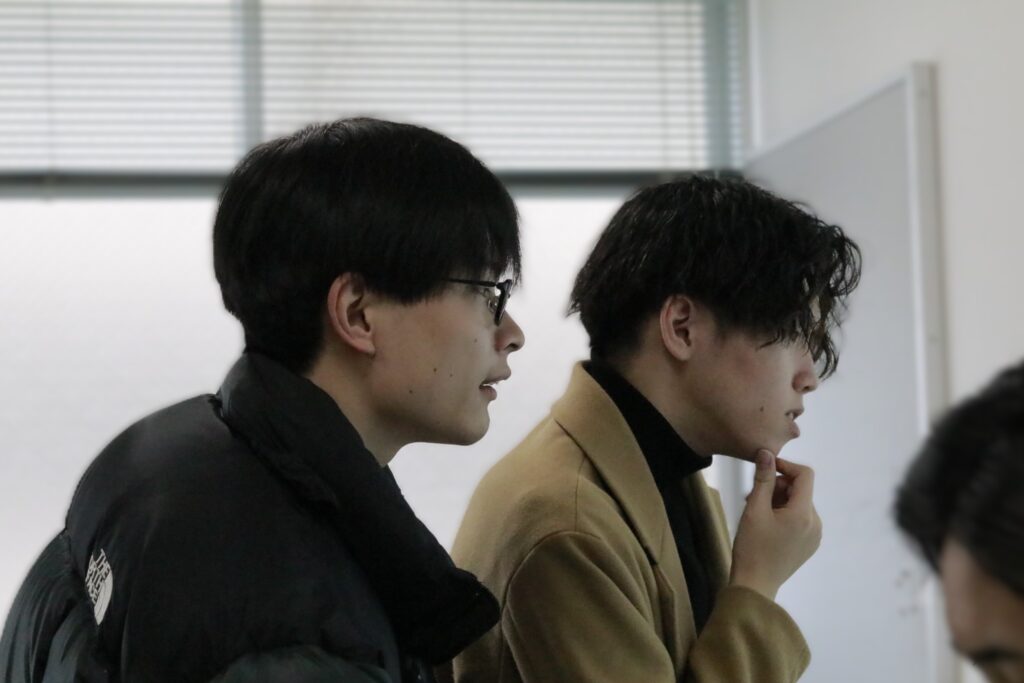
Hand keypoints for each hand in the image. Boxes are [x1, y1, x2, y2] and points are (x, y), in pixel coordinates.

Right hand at [729, 449, 821, 600]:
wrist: (755, 585)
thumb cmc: (752, 547)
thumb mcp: (754, 509)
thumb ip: (763, 479)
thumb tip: (767, 453)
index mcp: (804, 513)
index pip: (805, 475)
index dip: (785, 466)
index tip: (764, 469)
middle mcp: (816, 523)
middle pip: (800, 490)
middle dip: (778, 487)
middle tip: (753, 497)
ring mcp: (815, 536)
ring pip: (799, 504)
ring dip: (779, 501)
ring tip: (757, 513)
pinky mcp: (809, 545)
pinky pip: (800, 519)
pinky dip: (785, 515)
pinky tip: (767, 526)